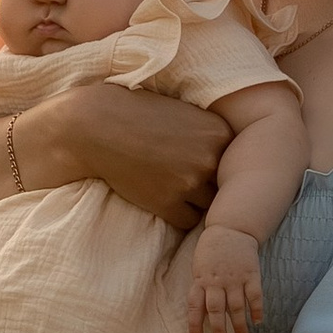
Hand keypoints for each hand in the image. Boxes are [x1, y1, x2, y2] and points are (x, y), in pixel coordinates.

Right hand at [36, 84, 228, 231]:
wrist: (97, 125)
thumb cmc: (137, 113)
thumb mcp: (183, 111)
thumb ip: (210, 135)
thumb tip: (232, 162)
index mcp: (220, 132)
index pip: (236, 162)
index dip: (217, 164)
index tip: (197, 158)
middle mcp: (210, 158)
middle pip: (224, 187)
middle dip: (207, 184)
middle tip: (184, 174)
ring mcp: (189, 183)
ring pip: (208, 207)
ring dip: (193, 201)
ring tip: (171, 184)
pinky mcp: (168, 204)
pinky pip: (187, 221)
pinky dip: (176, 213)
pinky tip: (160, 194)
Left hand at [186, 220, 262, 332]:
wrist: (231, 229)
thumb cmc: (211, 250)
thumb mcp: (199, 267)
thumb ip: (201, 288)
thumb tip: (202, 313)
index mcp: (200, 280)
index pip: (194, 306)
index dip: (195, 324)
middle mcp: (216, 281)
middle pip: (216, 310)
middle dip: (219, 330)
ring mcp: (235, 278)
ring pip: (237, 306)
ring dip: (240, 324)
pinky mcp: (251, 274)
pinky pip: (255, 296)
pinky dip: (257, 310)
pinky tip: (257, 321)